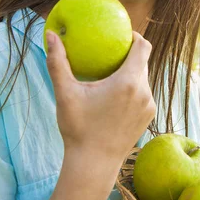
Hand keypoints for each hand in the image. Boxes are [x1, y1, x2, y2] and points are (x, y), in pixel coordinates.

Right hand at [45, 29, 155, 161]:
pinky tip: (116, 94)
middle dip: (130, 54)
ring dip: (132, 73)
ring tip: (113, 72)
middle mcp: (144, 92)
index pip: (143, 47)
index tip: (122, 34)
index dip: (136, 36)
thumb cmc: (78, 129)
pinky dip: (133, 89)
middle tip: (112, 51)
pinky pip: (144, 94)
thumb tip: (51, 35)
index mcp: (128, 82)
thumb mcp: (65, 94)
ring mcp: (148, 106)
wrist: (93, 165)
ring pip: (144, 79)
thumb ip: (58, 62)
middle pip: (143, 62)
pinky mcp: (148, 117)